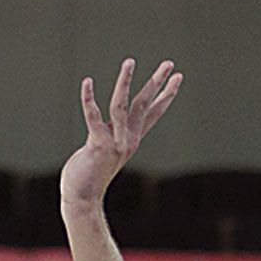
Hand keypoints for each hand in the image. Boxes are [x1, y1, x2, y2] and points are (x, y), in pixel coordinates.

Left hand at [61, 59, 180, 213]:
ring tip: (130, 61)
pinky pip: (93, 117)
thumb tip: (110, 122)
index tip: (178, 77)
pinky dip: (89, 98)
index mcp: (131, 139)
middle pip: (144, 104)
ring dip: (125, 82)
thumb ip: (110, 134)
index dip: (166, 94)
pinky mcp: (98, 145)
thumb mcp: (105, 150)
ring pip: (122, 106)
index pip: (152, 112)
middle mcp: (127, 139)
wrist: (83, 198)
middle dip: (157, 82)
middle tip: (169, 63)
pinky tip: (87, 82)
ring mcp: (114, 142)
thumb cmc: (90, 174)